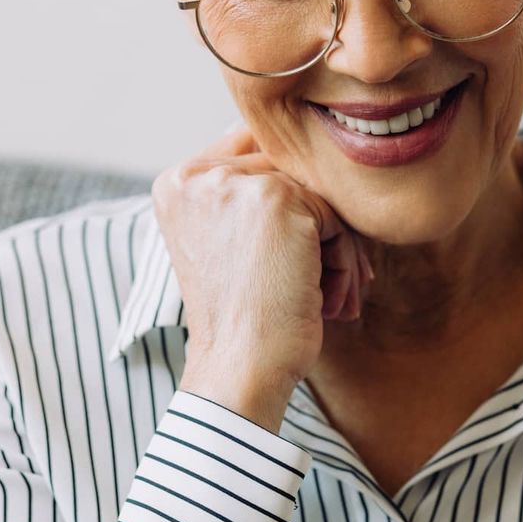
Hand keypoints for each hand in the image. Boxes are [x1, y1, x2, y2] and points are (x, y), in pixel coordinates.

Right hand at [153, 124, 372, 427]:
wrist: (240, 368)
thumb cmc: (244, 319)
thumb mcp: (229, 245)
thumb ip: (251, 197)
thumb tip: (315, 163)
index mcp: (177, 182)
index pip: (255, 154)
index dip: (293, 199)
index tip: (300, 253)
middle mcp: (198, 175)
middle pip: (291, 173)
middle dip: (321, 227)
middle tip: (331, 281)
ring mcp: (236, 184)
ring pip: (319, 196)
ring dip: (338, 249)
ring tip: (330, 295)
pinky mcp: (278, 201)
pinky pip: (338, 216)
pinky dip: (345, 261)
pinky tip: (327, 299)